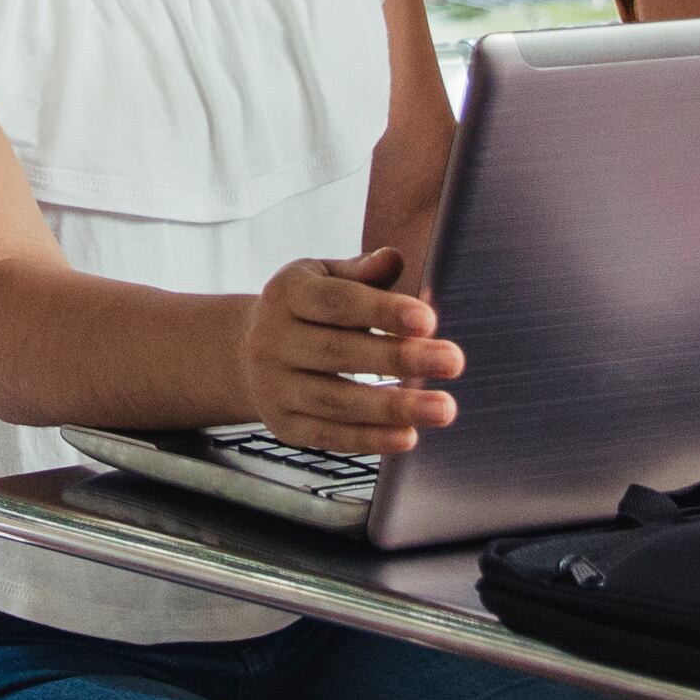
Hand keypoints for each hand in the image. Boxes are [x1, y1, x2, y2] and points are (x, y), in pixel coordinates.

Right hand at [240, 249, 461, 455]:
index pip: (337, 302)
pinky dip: (371, 439)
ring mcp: (273, 386)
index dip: (382, 311)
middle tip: (453, 361)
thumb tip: (393, 260)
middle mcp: (272, 340)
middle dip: (400, 358)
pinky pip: (330, 436)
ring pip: (336, 401)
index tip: (428, 320)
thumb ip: (362, 271)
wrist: (246, 353)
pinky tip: (408, 436)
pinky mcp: (282, 426)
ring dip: (394, 407)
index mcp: (286, 293)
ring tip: (443, 408)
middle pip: (339, 352)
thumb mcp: (326, 277)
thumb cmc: (305, 309)